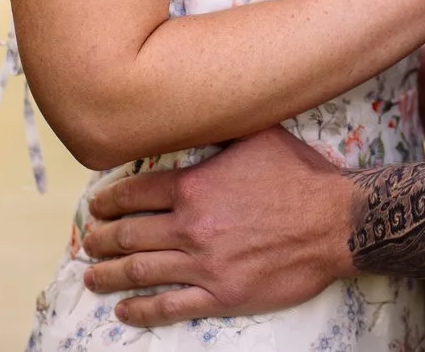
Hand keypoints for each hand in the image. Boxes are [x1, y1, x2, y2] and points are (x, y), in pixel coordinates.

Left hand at [80, 126, 357, 326]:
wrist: (337, 222)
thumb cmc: (300, 176)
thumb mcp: (257, 136)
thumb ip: (219, 132)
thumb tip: (197, 114)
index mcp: (195, 186)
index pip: (135, 193)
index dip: (107, 201)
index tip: (95, 207)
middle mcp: (191, 226)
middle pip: (129, 234)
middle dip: (101, 239)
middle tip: (88, 242)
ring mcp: (204, 264)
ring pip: (141, 272)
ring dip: (109, 274)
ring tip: (92, 275)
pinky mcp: (222, 295)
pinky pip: (170, 307)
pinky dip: (141, 310)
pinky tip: (124, 310)